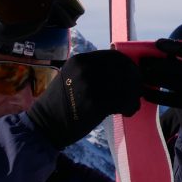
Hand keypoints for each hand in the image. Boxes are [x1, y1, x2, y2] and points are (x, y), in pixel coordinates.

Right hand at [26, 49, 141, 148]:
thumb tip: (123, 71)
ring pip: (127, 85)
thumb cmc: (61, 104)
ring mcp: (91, 85)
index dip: (128, 66)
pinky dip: (130, 107)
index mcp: (80, 60)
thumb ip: (92, 70)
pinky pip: (124, 101)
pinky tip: (127, 112)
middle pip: (124, 69)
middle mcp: (86, 69)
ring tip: (131, 105)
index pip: (115, 56)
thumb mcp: (73, 77)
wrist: (45, 126)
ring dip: (133, 96)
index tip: (133, 76)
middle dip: (135, 81)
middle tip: (136, 92)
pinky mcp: (97, 103)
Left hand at [140, 38, 181, 142]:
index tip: (157, 43)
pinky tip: (144, 93)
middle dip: (155, 64)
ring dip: (151, 78)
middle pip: (176, 66)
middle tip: (141, 64)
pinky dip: (153, 95)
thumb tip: (157, 50)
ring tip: (139, 77)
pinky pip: (168, 98)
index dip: (172, 45)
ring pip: (170, 82)